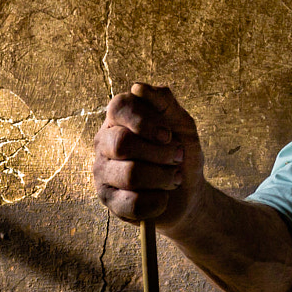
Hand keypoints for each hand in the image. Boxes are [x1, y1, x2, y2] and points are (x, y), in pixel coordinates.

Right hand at [92, 83, 204, 227]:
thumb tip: (138, 88)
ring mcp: (102, 172)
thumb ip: (164, 102)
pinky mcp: (108, 200)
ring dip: (163, 178)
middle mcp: (104, 142)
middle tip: (177, 158)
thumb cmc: (182, 153)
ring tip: (173, 179)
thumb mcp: (182, 124)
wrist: (189, 192)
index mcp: (119, 119)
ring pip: (130, 175)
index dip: (145, 121)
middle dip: (159, 154)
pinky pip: (132, 203)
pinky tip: (162, 198)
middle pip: (122, 143)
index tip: (168, 135)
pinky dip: (157, 202)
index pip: (119, 107)